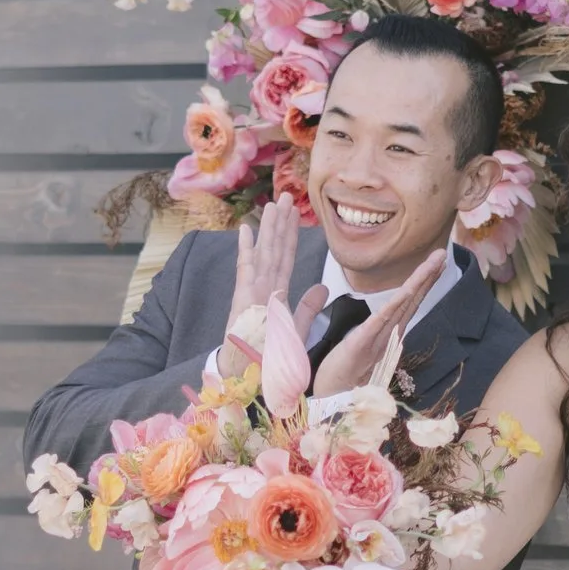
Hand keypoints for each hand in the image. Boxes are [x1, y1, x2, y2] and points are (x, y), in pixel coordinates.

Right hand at [221, 200, 303, 361]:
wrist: (248, 373)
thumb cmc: (269, 355)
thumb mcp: (297, 328)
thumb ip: (308, 306)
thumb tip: (323, 286)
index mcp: (277, 292)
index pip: (287, 256)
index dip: (291, 234)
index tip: (295, 213)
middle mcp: (265, 287)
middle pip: (275, 248)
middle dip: (281, 222)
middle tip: (286, 196)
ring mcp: (253, 291)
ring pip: (264, 252)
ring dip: (268, 228)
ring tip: (272, 205)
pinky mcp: (244, 299)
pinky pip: (246, 270)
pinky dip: (246, 249)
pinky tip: (245, 230)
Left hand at [312, 248, 449, 393]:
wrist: (328, 403)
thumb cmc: (338, 378)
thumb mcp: (351, 348)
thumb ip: (362, 333)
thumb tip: (368, 322)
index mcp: (383, 335)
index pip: (405, 304)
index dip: (420, 283)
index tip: (434, 265)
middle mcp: (386, 336)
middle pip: (410, 301)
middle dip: (427, 277)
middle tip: (444, 254)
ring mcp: (376, 340)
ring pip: (401, 306)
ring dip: (419, 283)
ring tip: (435, 263)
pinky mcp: (361, 345)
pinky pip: (380, 322)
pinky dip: (395, 305)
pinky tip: (406, 290)